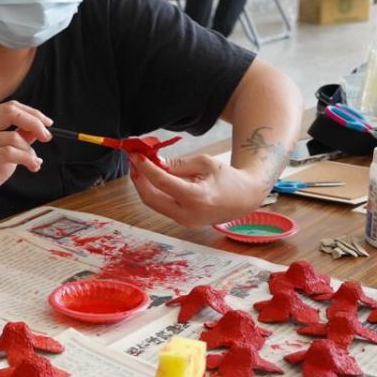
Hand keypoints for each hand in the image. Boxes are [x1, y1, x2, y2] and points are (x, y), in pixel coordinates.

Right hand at [0, 101, 52, 213]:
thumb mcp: (4, 154)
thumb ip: (18, 140)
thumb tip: (39, 130)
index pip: (10, 107)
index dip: (32, 113)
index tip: (48, 124)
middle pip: (10, 112)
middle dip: (34, 122)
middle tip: (47, 136)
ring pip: (13, 137)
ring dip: (30, 150)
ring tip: (34, 162)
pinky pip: (9, 153)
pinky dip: (26, 159)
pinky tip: (32, 166)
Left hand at [130, 153, 266, 226]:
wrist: (244, 199)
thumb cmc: (227, 177)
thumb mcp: (205, 163)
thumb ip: (178, 164)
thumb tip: (154, 161)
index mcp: (197, 198)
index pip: (162, 182)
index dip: (146, 168)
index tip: (135, 155)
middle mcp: (188, 214)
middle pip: (151, 198)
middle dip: (138, 179)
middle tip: (133, 161)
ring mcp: (184, 221)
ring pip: (153, 203)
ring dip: (143, 185)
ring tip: (139, 166)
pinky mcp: (182, 221)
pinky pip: (161, 205)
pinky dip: (153, 191)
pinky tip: (150, 177)